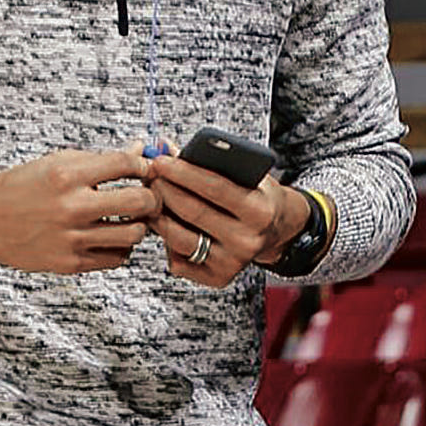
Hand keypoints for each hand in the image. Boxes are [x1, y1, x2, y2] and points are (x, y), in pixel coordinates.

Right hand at [0, 147, 159, 274]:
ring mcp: (71, 239)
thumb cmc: (23, 186)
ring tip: (128, 219)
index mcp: (67, 175)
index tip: (141, 170)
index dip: (143, 166)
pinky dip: (120, 247)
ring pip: (134, 234)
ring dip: (137, 225)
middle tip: (146, 197)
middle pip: (140, 202)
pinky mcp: (70, 263)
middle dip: (150, 197)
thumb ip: (100, 159)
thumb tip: (140, 150)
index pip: (126, 164)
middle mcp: (71, 207)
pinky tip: (109, 237)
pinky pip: (116, 258)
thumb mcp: (58, 162)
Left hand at [145, 153, 311, 287]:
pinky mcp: (217, 278)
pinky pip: (179, 260)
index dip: (183, 172)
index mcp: (259, 211)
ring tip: (150, 197)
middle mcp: (246, 241)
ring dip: (158, 215)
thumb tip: (165, 147)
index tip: (160, 160)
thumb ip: (210, 161)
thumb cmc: (256, 196)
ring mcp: (231, 263)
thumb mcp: (246, 174)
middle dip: (165, 190)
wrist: (277, 229)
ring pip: (180, 239)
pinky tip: (162, 221)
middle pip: (193, 212)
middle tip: (148, 174)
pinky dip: (166, 240)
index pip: (215, 187)